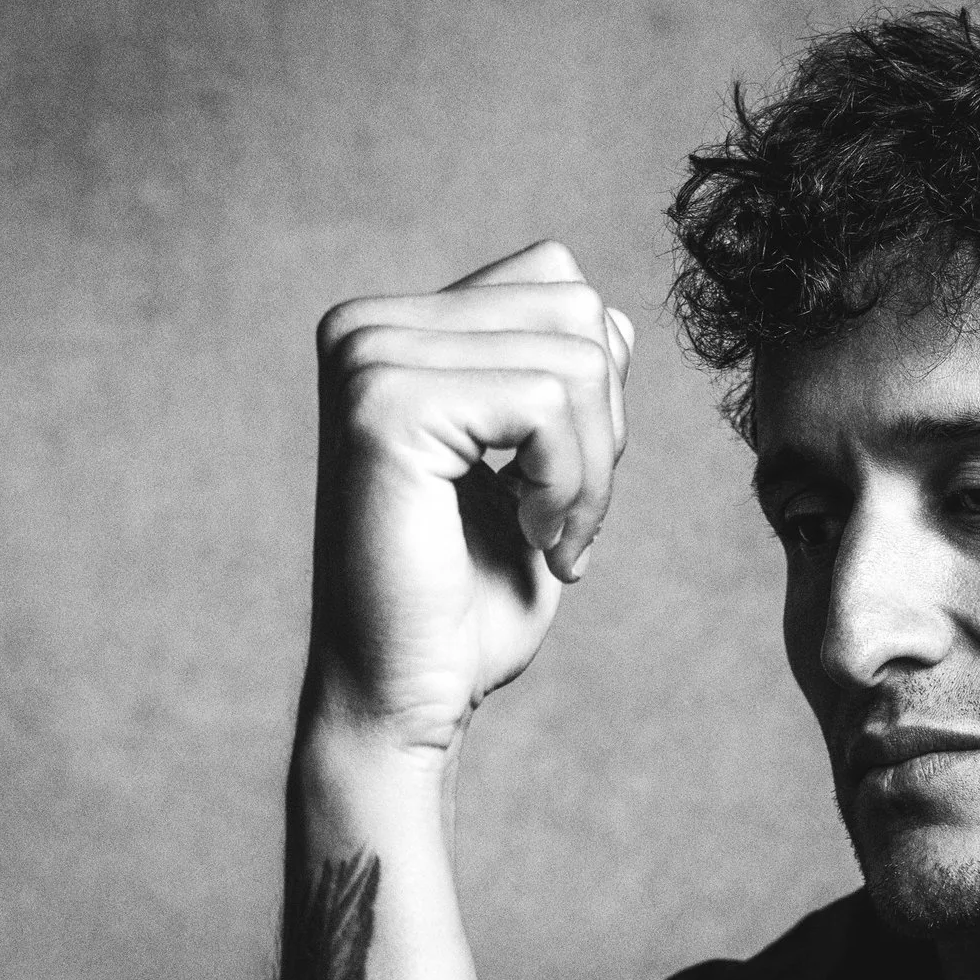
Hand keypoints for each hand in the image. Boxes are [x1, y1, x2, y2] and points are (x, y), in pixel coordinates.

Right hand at [305, 237, 634, 767]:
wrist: (403, 699)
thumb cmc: (464, 609)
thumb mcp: (535, 476)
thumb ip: (563, 389)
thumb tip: (610, 316)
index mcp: (394, 332)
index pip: (554, 280)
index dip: (595, 387)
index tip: (564, 485)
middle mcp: (369, 327)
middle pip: (574, 307)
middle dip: (603, 429)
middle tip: (567, 522)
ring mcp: (371, 358)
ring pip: (574, 356)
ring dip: (592, 470)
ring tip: (551, 539)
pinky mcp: (388, 406)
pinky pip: (547, 401)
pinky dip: (569, 483)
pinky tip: (535, 538)